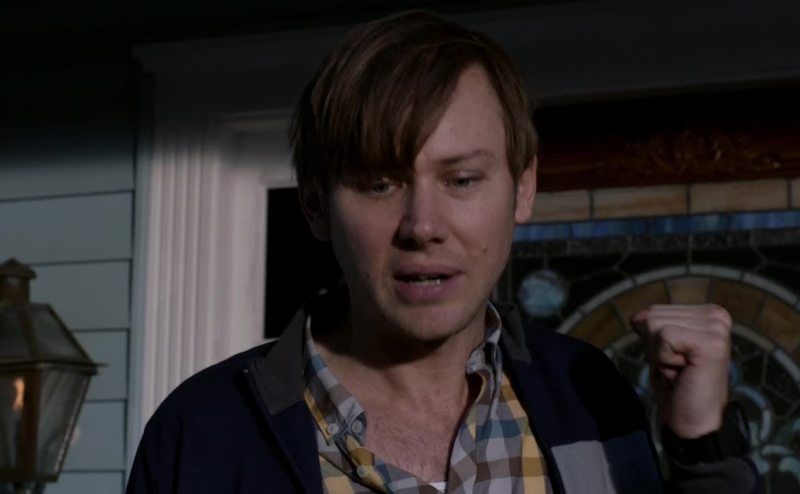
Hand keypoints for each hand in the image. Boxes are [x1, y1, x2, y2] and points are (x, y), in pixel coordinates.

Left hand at [631, 304, 731, 438]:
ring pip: (655, 324)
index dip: (653, 340)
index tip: (674, 359)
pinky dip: (663, 358)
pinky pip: (663, 336)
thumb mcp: (660, 347)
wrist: (693, 420)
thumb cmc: (676, 384)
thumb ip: (651, 325)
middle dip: (655, 346)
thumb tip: (638, 316)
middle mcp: (716, 316)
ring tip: (680, 369)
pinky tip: (682, 372)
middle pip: (653, 315)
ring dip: (659, 354)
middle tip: (677, 367)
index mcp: (707, 314)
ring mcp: (716, 328)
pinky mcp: (711, 342)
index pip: (654, 310)